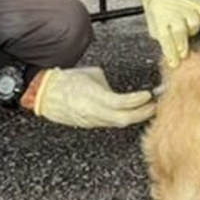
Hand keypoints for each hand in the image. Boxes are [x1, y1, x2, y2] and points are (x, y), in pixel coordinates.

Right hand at [24, 66, 155, 127]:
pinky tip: (132, 114)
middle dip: (142, 114)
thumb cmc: (66, 81)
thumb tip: (120, 89)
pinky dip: (124, 119)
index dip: (137, 101)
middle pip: (122, 119)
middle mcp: (92, 111)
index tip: (149, 95)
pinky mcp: (90, 124)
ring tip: (147, 110)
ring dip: (135, 117)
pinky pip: (111, 123)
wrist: (45, 94)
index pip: (120, 102)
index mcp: (91, 96)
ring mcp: (91, 120)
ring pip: (118, 123)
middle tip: (154, 106)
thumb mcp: (92, 75)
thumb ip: (108, 84)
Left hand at [138, 0, 199, 66]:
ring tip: (187, 29)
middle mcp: (172, 12)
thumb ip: (163, 40)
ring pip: (194, 23)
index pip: (165, 39)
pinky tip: (196, 19)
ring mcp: (185, 6)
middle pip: (180, 31)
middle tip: (183, 53)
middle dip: (182, 45)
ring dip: (192, 30)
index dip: (171, 53)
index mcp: (160, 19)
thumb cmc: (158, 12)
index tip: (175, 63)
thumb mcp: (154, 27)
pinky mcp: (197, 1)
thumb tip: (171, 57)